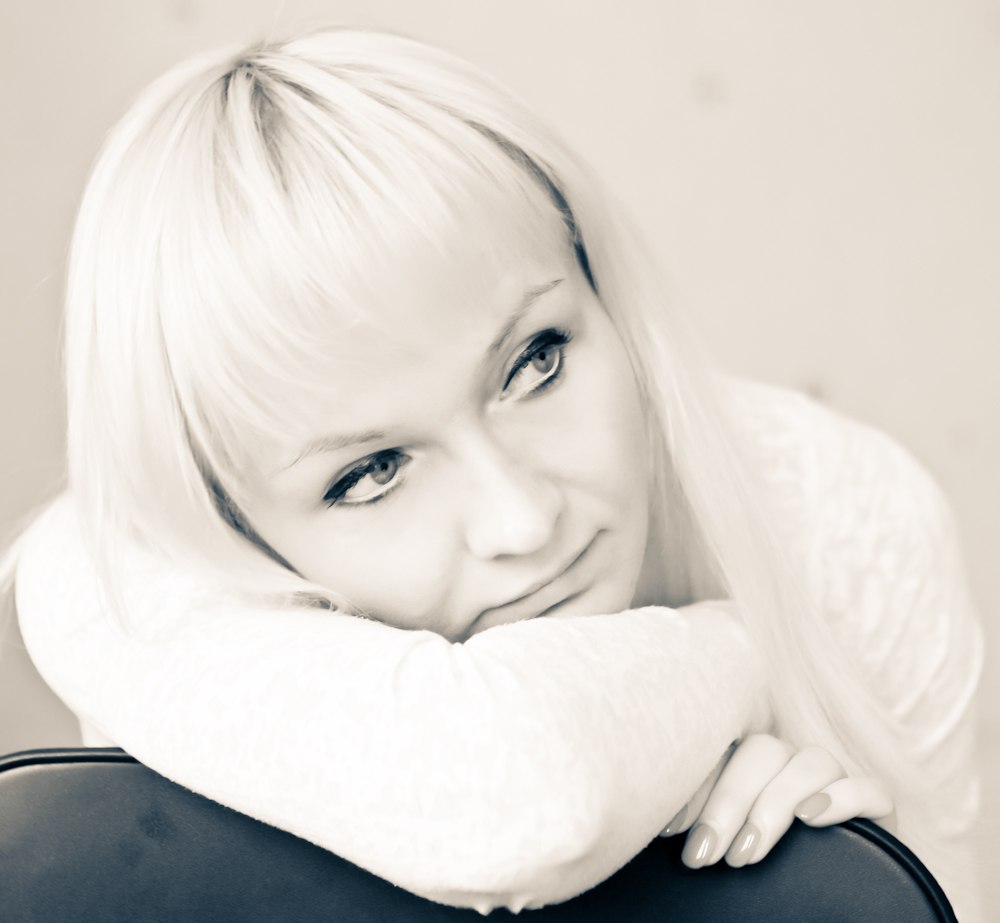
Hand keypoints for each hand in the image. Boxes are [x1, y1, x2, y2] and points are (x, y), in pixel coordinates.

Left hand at [659, 734, 894, 868]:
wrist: (833, 909)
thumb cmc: (765, 879)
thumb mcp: (725, 849)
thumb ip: (701, 830)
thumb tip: (655, 826)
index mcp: (752, 766)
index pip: (724, 749)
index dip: (695, 784)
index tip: (670, 830)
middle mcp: (793, 764)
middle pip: (762, 751)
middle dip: (727, 802)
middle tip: (704, 854)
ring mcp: (837, 782)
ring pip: (811, 761)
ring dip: (774, 805)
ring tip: (747, 853)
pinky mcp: (878, 810)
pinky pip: (868, 788)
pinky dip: (840, 799)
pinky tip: (812, 821)